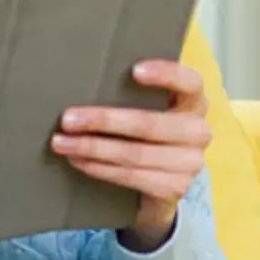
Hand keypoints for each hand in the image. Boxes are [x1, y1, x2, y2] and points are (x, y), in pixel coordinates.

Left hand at [52, 62, 211, 250]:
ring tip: (62, 142)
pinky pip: (131, 176)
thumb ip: (131, 91)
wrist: (162, 182)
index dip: (166, 74)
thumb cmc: (147, 131)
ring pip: (135, 154)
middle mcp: (198, 131)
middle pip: (150, 124)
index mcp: (193, 102)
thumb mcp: (149, 107)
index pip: (191, 82)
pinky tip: (78, 160)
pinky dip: (99, 168)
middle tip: (68, 118)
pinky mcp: (175, 189)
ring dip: (92, 148)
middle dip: (103, 121)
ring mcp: (190, 163)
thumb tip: (83, 76)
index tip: (134, 71)